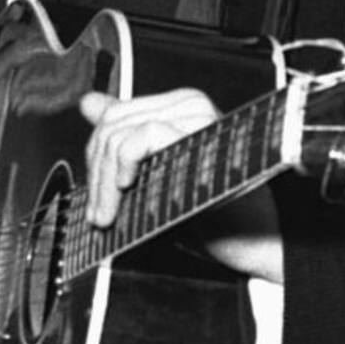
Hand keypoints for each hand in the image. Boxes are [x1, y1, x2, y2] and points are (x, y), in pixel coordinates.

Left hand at [80, 89, 282, 281]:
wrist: (256, 240)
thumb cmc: (213, 210)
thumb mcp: (158, 171)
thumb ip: (125, 135)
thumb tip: (88, 102)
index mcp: (179, 106)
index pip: (117, 115)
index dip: (96, 155)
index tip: (96, 194)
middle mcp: (189, 103)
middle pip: (113, 124)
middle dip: (95, 173)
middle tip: (98, 213)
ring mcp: (196, 116)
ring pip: (121, 133)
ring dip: (104, 182)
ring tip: (107, 216)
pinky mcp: (199, 134)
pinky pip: (142, 137)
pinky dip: (123, 164)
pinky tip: (125, 189)